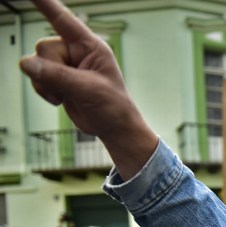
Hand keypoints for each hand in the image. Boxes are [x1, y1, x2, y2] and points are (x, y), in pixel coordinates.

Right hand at [19, 0, 156, 175]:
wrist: (113, 128)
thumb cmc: (112, 106)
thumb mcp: (87, 90)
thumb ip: (57, 76)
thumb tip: (26, 63)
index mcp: (90, 47)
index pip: (63, 20)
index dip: (45, 4)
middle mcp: (76, 52)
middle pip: (44, 48)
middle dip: (51, 70)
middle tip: (70, 87)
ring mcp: (65, 65)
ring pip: (35, 63)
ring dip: (46, 84)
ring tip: (67, 95)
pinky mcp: (56, 78)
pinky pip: (35, 77)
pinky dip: (43, 90)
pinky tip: (61, 99)